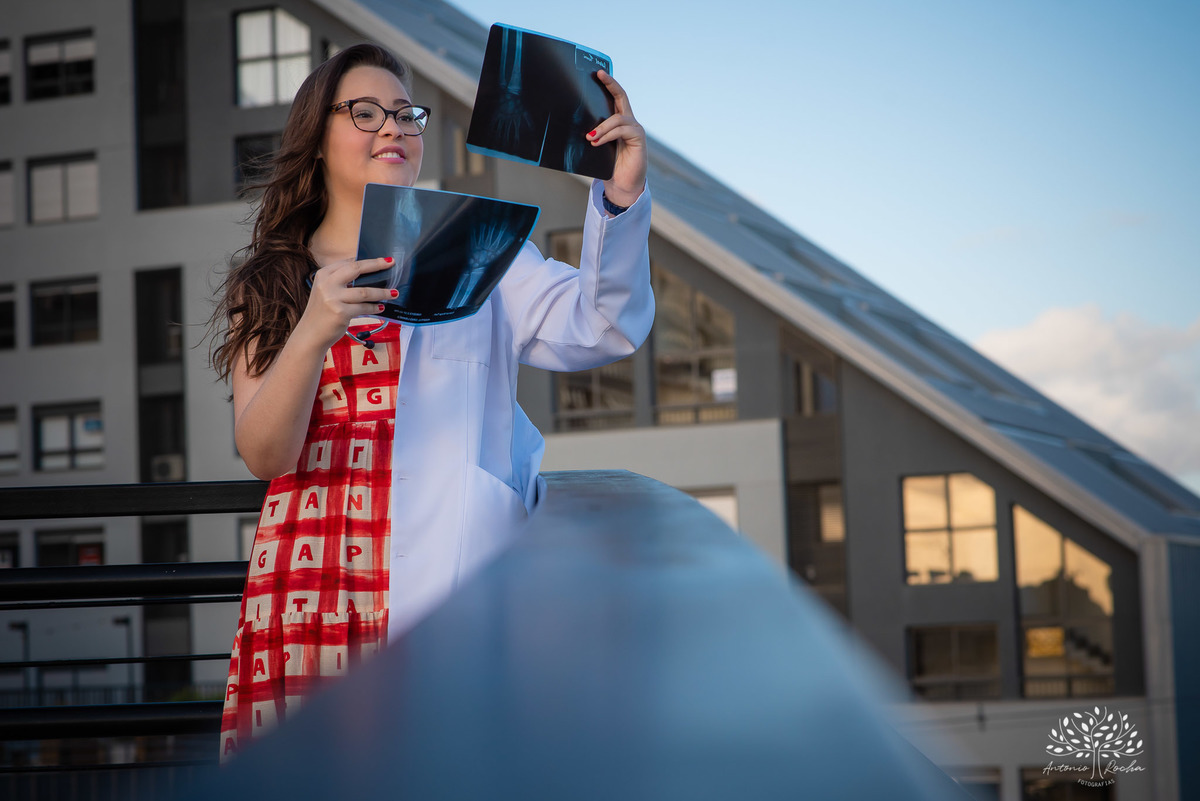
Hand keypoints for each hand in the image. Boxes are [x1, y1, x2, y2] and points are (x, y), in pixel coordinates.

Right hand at [299, 256, 396, 349]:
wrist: (310, 334)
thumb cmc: (322, 312)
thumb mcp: (325, 291)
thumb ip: (340, 280)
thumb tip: (367, 272)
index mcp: (323, 274)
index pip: (348, 263)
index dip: (367, 260)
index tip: (382, 260)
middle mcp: (327, 284)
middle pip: (356, 269)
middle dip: (376, 265)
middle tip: (391, 264)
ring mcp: (333, 298)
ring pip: (364, 291)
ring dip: (382, 292)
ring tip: (394, 293)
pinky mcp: (340, 313)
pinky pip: (363, 308)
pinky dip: (374, 308)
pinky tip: (381, 308)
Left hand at [588, 70, 646, 209]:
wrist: (622, 186)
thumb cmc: (609, 167)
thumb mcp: (597, 147)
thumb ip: (592, 135)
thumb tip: (572, 124)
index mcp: (619, 122)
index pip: (616, 98)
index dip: (609, 84)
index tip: (598, 72)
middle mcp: (629, 122)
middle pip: (622, 97)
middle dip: (611, 84)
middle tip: (599, 75)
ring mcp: (635, 130)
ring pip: (618, 118)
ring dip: (602, 127)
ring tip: (590, 137)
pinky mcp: (638, 139)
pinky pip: (622, 130)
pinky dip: (608, 135)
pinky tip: (596, 141)